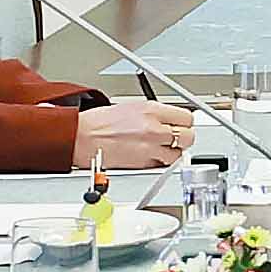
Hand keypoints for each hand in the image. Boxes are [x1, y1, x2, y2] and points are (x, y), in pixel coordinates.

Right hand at [77, 102, 196, 171]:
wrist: (81, 138)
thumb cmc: (98, 122)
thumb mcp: (132, 107)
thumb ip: (155, 114)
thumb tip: (169, 119)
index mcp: (151, 110)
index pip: (187, 117)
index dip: (184, 123)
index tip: (181, 125)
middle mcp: (154, 128)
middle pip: (188, 136)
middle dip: (183, 138)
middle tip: (174, 138)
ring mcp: (150, 147)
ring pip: (178, 154)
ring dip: (172, 152)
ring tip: (160, 148)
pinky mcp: (143, 164)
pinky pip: (162, 165)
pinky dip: (160, 162)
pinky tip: (150, 156)